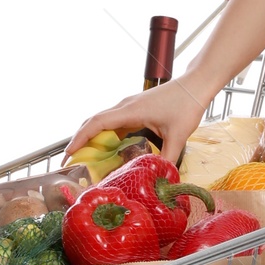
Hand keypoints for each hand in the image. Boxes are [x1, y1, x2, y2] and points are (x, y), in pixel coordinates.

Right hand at [63, 77, 209, 166]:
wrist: (195, 85)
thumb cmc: (186, 105)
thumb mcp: (178, 136)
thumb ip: (167, 159)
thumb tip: (160, 179)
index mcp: (130, 110)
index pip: (96, 123)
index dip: (80, 138)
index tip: (69, 153)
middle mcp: (124, 106)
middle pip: (93, 121)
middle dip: (79, 140)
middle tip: (70, 161)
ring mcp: (128, 107)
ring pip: (102, 121)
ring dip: (90, 137)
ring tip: (84, 158)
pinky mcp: (134, 109)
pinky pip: (113, 122)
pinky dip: (104, 135)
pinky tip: (106, 149)